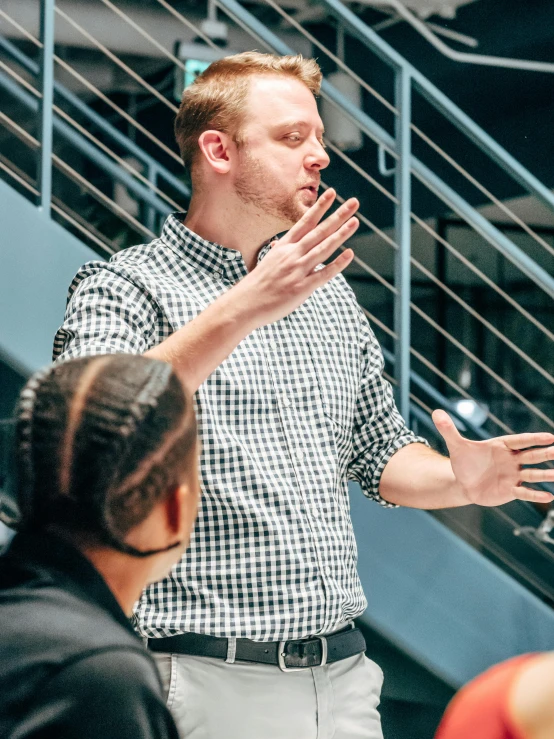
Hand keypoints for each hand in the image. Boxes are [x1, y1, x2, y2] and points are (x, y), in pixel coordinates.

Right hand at [238, 188, 358, 327]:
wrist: (245, 304)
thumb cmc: (256, 284)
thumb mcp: (267, 262)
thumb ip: (278, 253)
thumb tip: (278, 245)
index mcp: (283, 246)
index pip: (305, 222)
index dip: (320, 207)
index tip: (332, 193)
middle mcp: (292, 254)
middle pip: (319, 231)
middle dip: (338, 215)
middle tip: (354, 202)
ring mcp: (297, 270)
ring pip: (323, 248)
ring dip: (341, 234)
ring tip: (355, 221)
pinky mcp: (302, 288)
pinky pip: (323, 274)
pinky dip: (337, 264)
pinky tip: (349, 254)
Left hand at [432, 409, 553, 505]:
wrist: (463, 482)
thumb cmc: (464, 461)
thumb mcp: (456, 445)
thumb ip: (448, 430)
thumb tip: (435, 413)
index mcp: (501, 446)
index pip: (520, 441)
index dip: (533, 439)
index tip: (550, 437)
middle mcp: (511, 460)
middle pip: (531, 456)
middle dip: (545, 453)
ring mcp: (512, 476)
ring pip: (533, 474)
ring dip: (546, 474)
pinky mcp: (510, 490)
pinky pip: (524, 492)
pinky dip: (535, 495)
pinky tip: (549, 496)